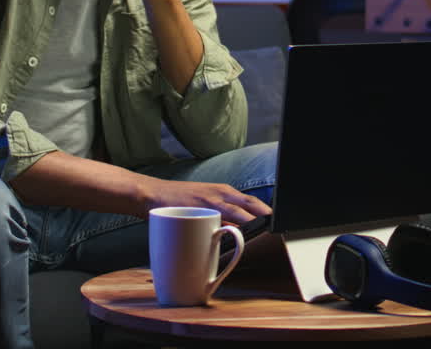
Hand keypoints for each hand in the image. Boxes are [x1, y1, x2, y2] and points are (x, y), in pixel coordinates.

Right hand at [139, 176, 271, 225]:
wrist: (150, 194)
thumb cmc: (177, 201)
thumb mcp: (204, 203)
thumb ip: (221, 215)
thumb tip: (238, 233)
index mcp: (224, 191)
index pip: (252, 201)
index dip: (268, 212)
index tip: (280, 224)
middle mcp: (220, 193)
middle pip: (251, 205)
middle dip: (266, 217)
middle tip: (279, 231)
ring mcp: (210, 201)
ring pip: (239, 212)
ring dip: (253, 223)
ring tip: (266, 234)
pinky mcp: (198, 210)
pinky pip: (219, 221)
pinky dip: (230, 229)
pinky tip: (238, 238)